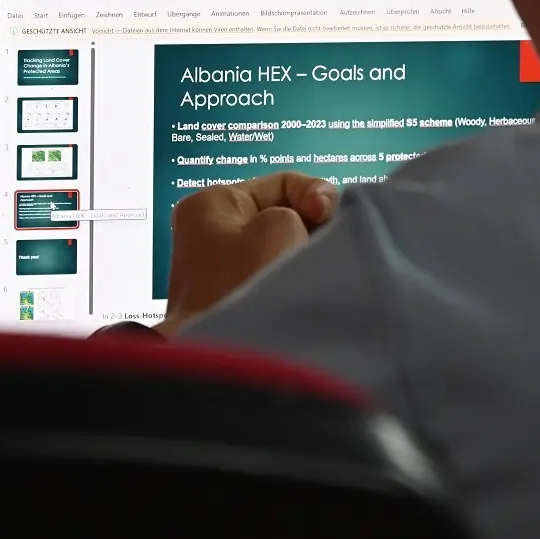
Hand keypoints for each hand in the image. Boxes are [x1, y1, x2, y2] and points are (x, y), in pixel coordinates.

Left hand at [159, 172, 338, 335]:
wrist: (226, 357)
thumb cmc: (245, 283)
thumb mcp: (282, 224)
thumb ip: (307, 207)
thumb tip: (314, 225)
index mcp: (212, 204)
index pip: (283, 183)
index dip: (317, 195)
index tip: (328, 217)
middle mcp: (211, 233)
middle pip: (285, 215)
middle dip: (312, 229)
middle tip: (324, 247)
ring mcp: (222, 270)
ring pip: (284, 247)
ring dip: (304, 256)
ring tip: (314, 269)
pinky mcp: (236, 301)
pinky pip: (276, 275)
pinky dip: (295, 278)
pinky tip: (307, 285)